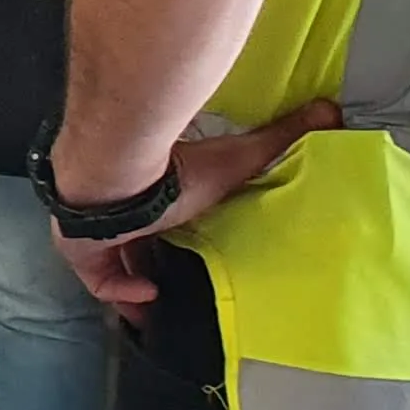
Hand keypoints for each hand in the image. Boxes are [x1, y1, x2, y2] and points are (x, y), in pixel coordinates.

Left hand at [50, 100, 341, 308]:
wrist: (111, 170)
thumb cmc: (172, 166)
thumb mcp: (237, 159)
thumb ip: (281, 138)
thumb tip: (330, 109)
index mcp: (155, 188)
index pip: (165, 211)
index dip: (178, 228)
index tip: (199, 246)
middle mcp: (121, 206)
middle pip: (137, 238)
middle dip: (155, 259)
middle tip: (180, 284)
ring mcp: (96, 227)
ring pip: (114, 259)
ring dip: (137, 281)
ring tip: (165, 300)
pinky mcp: (80, 248)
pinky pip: (98, 279)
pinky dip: (121, 291)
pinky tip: (148, 296)